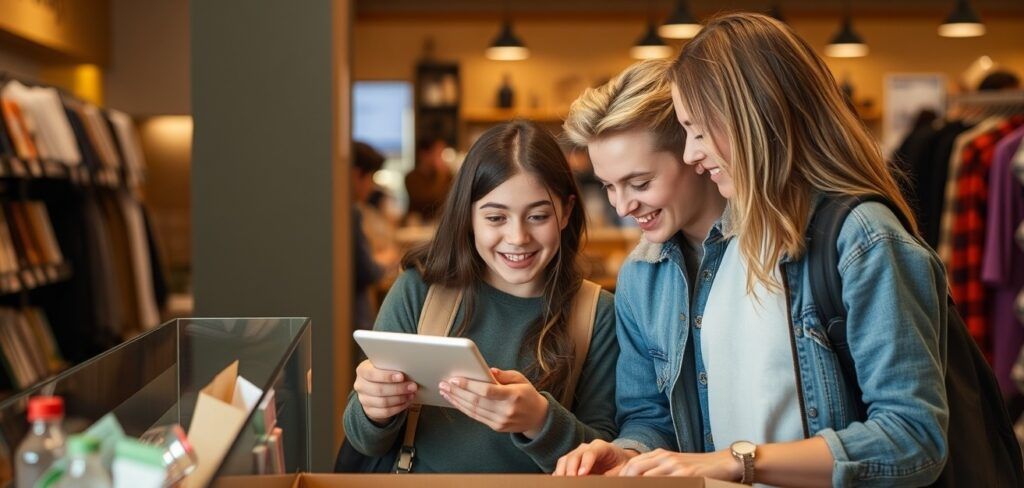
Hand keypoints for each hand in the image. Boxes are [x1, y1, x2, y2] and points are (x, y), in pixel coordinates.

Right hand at [353, 359, 416, 423]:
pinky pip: (385, 412)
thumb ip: (391, 366)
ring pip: (383, 402)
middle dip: (398, 389)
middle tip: (412, 386)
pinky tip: (406, 402)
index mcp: (362, 371)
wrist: (376, 386)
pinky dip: (398, 408)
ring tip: (411, 394)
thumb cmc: (383, 372)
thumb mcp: (384, 366)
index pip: (372, 374)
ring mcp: (363, 399)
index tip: (402, 376)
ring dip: (400, 399)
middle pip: (379, 389)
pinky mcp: (369, 410)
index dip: (387, 376)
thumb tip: (408, 369)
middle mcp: (360, 385)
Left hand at [439, 367, 548, 437]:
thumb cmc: (528, 394)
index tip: (455, 379)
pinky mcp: (496, 427)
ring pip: (474, 410)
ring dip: (457, 401)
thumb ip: (504, 375)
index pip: (487, 391)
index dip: (469, 385)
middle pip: (476, 401)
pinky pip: (476, 417)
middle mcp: (506, 410)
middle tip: (444, 384)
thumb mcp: (521, 379)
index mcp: (513, 395)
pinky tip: (455, 401)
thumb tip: (487, 371)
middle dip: (457, 392)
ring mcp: (500, 421)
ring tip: (445, 392)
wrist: (538, 418)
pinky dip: (464, 408)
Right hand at [554, 439, 635, 475]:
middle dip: (571, 468)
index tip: (582, 475)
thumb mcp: (621, 469)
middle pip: (575, 455)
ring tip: (563, 482)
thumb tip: (603, 481)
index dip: (586, 463)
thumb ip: (612, 474)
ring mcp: (577, 453)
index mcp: (602, 447)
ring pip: (565, 459)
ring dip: (562, 471)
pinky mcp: (572, 461)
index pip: (591, 452)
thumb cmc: (620, 465)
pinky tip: (558, 481)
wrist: (618, 459)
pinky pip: (562, 466)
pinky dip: (558, 473)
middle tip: (570, 480)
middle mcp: (587, 448)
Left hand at [618, 448, 740, 479]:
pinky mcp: (686, 473)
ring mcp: (674, 465)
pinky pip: (665, 483)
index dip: (622, 476)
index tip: (616, 486)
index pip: (633, 464)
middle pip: (635, 468)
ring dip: (636, 485)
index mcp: (660, 454)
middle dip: (625, 481)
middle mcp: (664, 457)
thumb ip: (659, 471)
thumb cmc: (698, 467)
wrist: (723, 462)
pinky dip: (655, 487)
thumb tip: (642, 481)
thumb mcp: (675, 465)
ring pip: (647, 476)